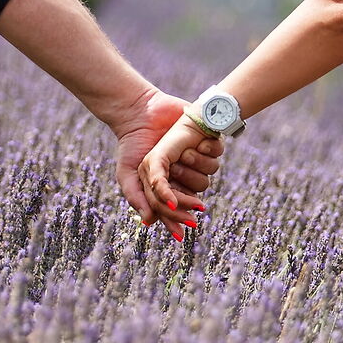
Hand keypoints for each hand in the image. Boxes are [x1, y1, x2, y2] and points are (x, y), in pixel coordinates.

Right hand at [116, 91, 222, 233]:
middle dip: (187, 199)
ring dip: (194, 170)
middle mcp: (182, 177)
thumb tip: (149, 222)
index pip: (174, 211)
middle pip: (193, 199)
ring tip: (182, 155)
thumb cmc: (132, 144)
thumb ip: (136, 197)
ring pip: (205, 180)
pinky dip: (207, 151)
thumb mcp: (127, 173)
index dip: (178, 222)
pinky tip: (196, 142)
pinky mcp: (205, 144)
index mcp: (165, 187)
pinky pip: (215, 157)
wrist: (142, 111)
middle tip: (186, 197)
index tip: (182, 231)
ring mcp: (194, 162)